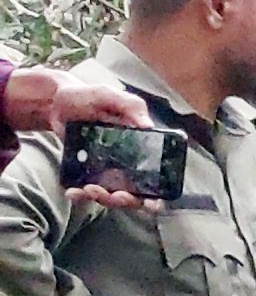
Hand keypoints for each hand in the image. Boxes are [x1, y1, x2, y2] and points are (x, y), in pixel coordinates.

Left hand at [6, 68, 160, 211]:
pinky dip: (80, 195)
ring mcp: (108, 169)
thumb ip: (130, 106)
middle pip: (137, 194)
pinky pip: (88, 191)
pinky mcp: (88, 172)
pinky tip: (72, 191)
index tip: (151, 200)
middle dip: (126, 200)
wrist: (56, 102)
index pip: (159, 178)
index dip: (158, 194)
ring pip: (113, 196)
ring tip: (87, 188)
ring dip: (102, 198)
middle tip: (114, 194)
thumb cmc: (86, 96)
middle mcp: (130, 162)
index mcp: (143, 147)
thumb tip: (149, 125)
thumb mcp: (109, 95)